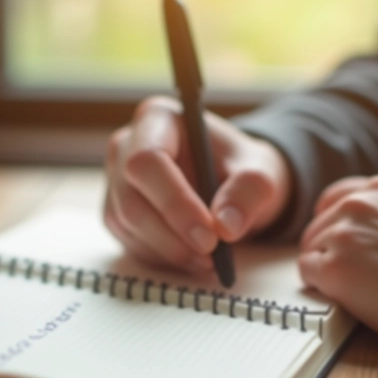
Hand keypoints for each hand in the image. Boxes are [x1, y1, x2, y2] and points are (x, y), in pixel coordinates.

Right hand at [104, 97, 291, 272]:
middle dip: (172, 235)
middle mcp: (127, 145)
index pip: (148, 160)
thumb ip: (250, 192)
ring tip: (209, 259)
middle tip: (211, 255)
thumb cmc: (241, 170)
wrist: (234, 185)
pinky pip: (131, 242)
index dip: (175, 202)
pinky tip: (192, 257)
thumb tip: (226, 226)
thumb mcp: (260, 174)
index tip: (210, 235)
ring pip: (128, 224)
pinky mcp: (118, 212)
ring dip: (170, 251)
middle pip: (131, 198)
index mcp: (158, 118)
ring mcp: (117, 180)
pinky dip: (163, 257)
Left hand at [298, 175, 377, 365]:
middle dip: (330, 254)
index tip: (342, 245)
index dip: (335, 227)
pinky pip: (308, 276)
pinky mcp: (335, 270)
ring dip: (328, 273)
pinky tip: (350, 300)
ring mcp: (343, 235)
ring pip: (310, 253)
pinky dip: (323, 289)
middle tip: (355, 281)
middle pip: (318, 230)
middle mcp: (358, 204)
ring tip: (362, 293)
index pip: (335, 200)